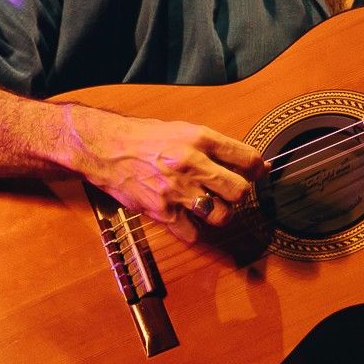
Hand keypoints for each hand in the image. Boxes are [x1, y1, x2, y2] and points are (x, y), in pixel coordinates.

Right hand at [65, 106, 264, 243]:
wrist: (106, 148)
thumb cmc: (145, 137)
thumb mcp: (183, 130)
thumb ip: (216, 147)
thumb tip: (256, 164)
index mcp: (200, 138)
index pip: (249, 159)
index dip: (258, 168)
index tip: (255, 172)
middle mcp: (191, 163)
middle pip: (239, 191)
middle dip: (239, 194)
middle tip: (229, 191)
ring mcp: (176, 190)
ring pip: (221, 215)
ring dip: (219, 214)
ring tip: (209, 206)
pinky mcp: (162, 211)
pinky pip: (193, 234)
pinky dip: (193, 230)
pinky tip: (186, 218)